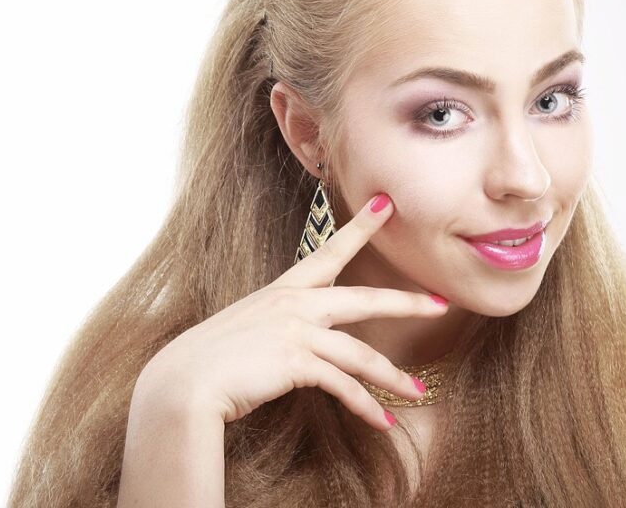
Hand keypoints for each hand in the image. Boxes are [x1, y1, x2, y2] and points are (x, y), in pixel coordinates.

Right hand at [133, 193, 448, 430]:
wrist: (184, 382)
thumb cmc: (210, 359)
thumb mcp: (247, 328)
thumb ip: (276, 326)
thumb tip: (296, 339)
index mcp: (284, 290)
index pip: (329, 251)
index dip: (360, 227)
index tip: (386, 204)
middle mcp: (295, 304)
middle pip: (365, 298)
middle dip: (407, 301)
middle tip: (441, 303)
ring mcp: (297, 331)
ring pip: (361, 352)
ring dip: (392, 377)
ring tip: (419, 393)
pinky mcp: (296, 362)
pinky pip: (343, 385)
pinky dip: (365, 405)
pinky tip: (383, 421)